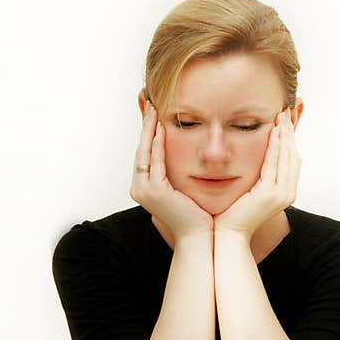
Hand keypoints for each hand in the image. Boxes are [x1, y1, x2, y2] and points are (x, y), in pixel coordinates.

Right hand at [129, 101, 213, 240]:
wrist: (200, 237)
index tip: (154, 111)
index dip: (149, 131)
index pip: (146, 153)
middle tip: (150, 101)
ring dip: (150, 128)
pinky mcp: (154, 190)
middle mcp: (139, 188)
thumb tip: (187, 154)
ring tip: (154, 108)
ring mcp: (144, 190)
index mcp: (145, 187)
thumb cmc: (197, 216)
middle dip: (146, 124)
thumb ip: (180, 171)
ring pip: (145, 152)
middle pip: (142, 149)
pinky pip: (155, 161)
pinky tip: (162, 127)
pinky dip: (158, 143)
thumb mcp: (185, 188)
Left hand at [213, 108, 300, 238]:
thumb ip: (258, 177)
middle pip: (293, 156)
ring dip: (285, 135)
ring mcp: (281, 194)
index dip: (290, 140)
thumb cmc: (235, 214)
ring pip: (287, 157)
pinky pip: (273, 164)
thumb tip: (257, 162)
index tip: (285, 122)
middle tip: (285, 112)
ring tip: (281, 117)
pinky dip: (275, 147)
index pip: (292, 161)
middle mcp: (288, 193)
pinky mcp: (269, 193)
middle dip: (290, 133)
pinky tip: (273, 132)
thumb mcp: (251, 191)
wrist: (229, 235)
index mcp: (285, 193)